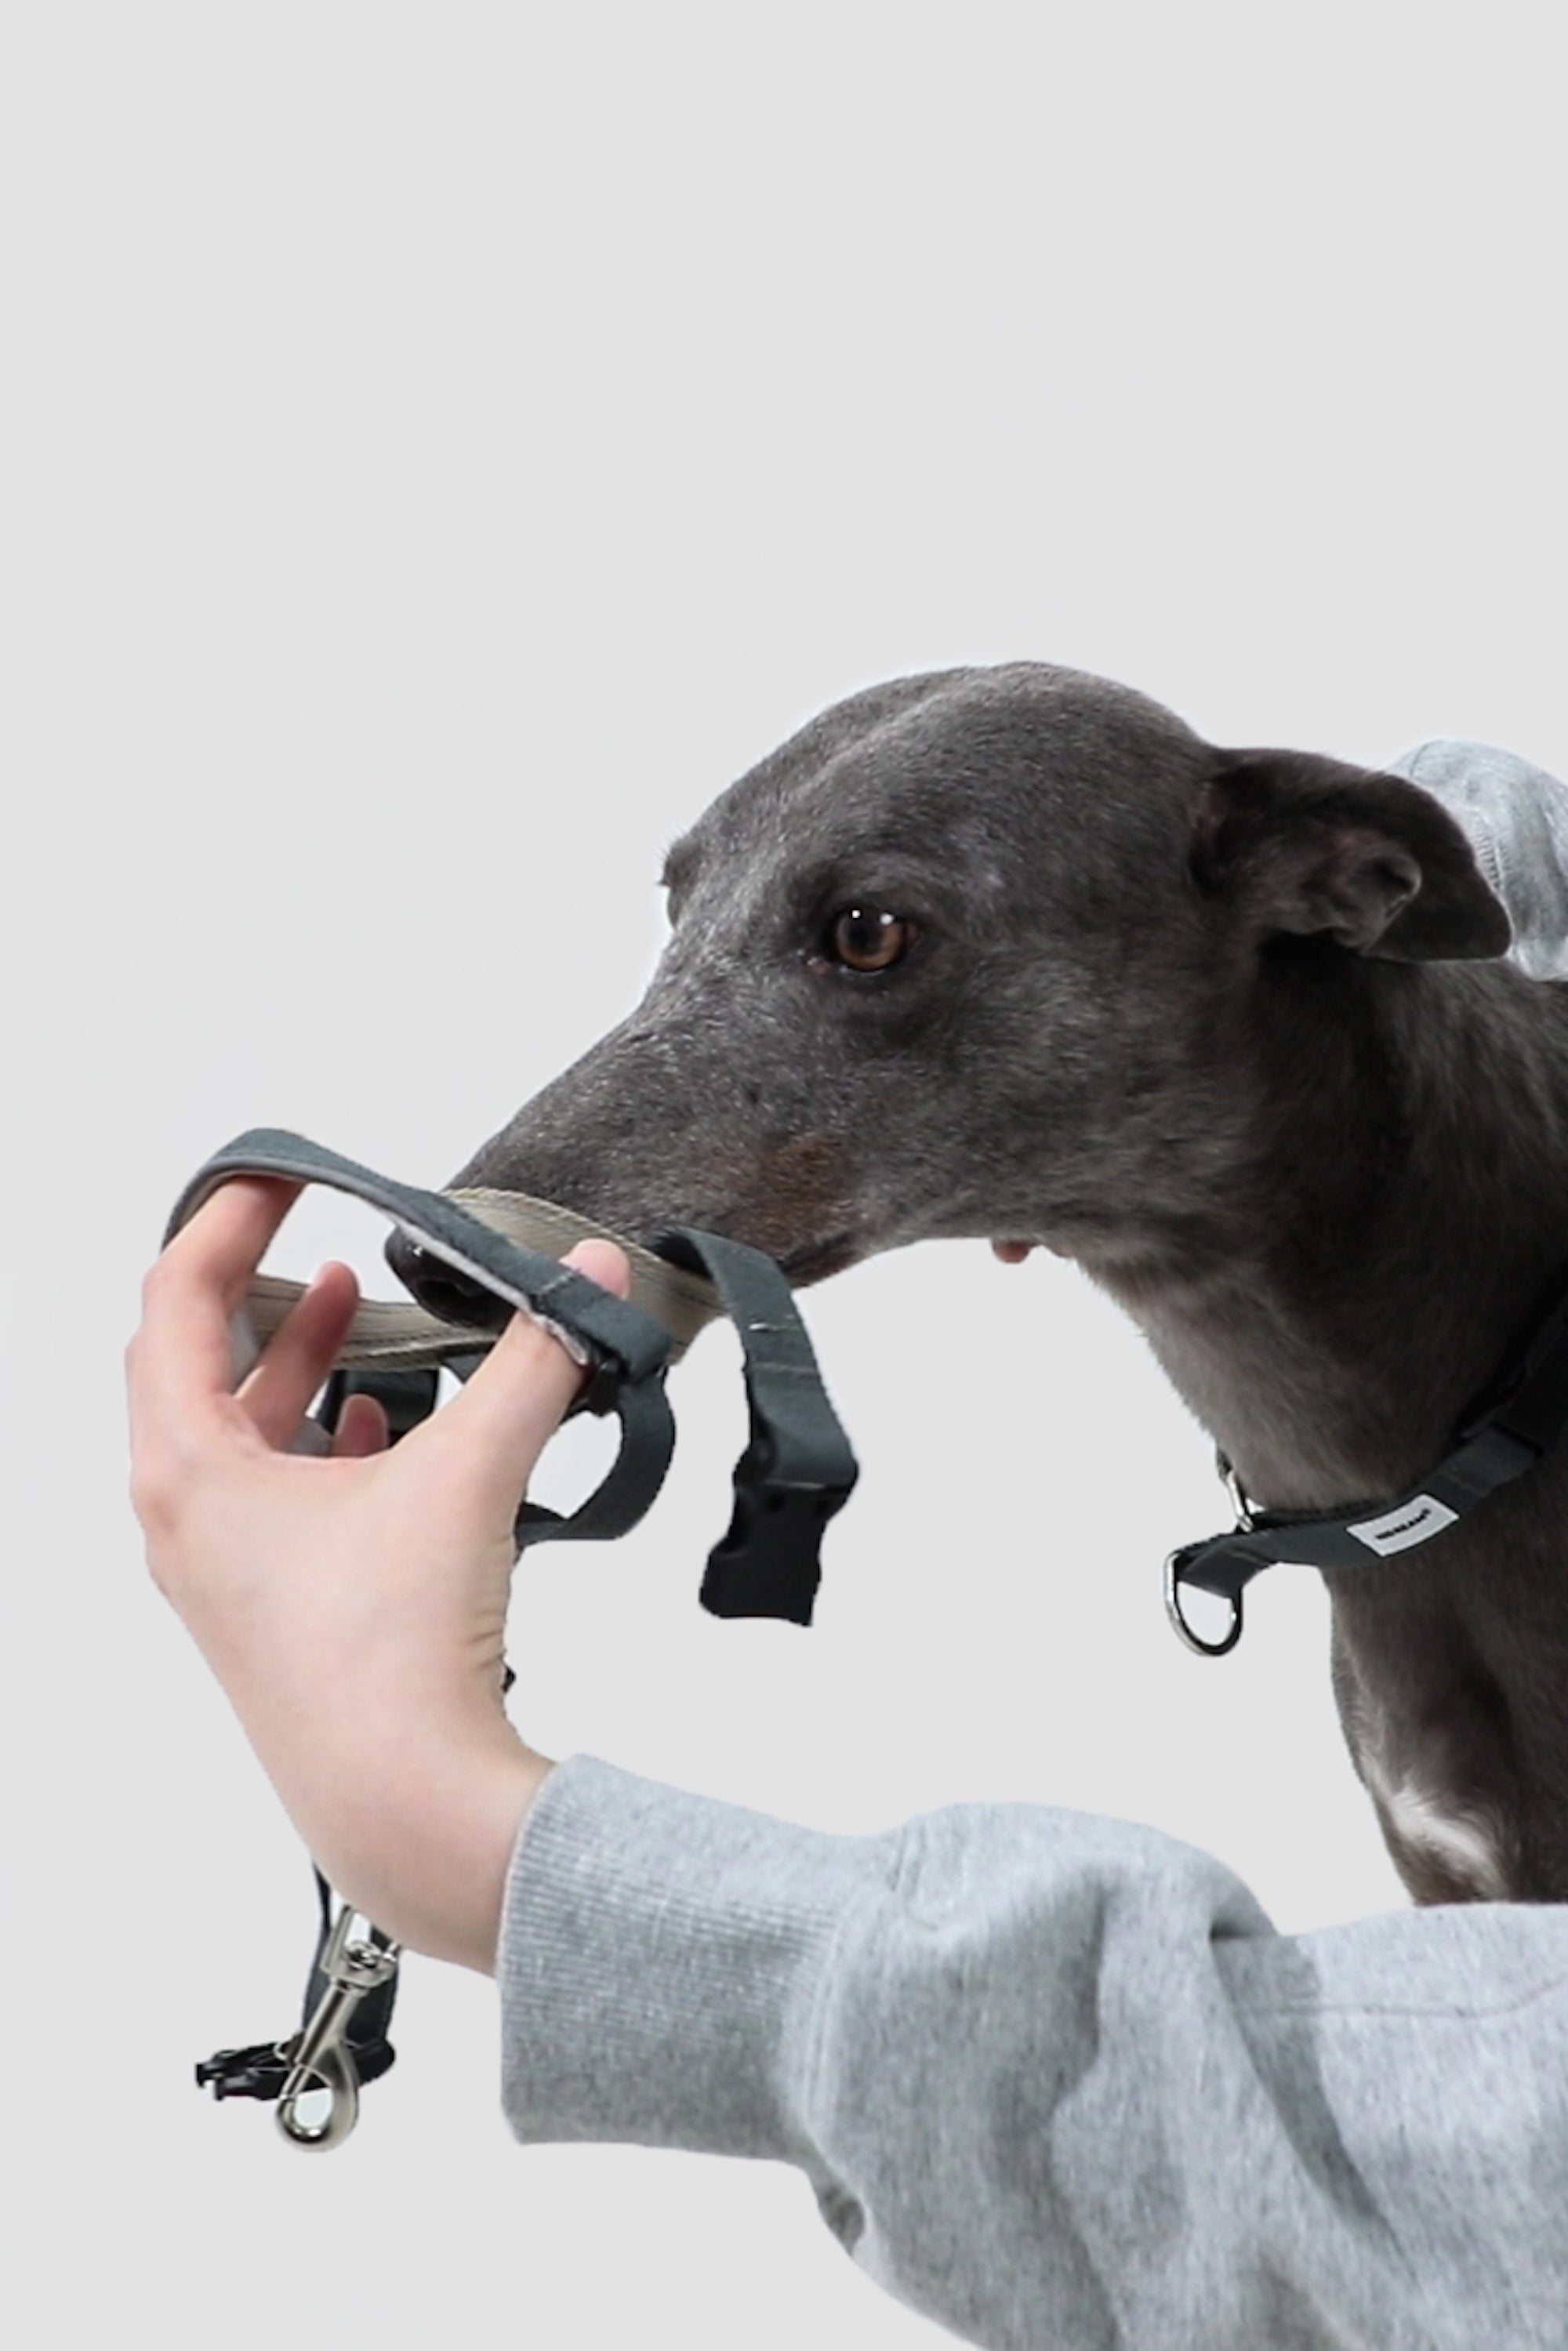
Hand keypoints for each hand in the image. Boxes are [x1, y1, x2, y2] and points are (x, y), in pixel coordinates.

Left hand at [126, 1174, 629, 1971]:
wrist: (403, 1808)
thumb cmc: (390, 1659)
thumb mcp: (468, 1477)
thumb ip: (536, 1363)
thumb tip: (591, 1279)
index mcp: (188, 1471)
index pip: (174, 1300)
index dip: (226, 1222)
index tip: (279, 1178)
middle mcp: (186, 1521)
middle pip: (188, 1365)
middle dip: (252, 1287)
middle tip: (306, 1231)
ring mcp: (225, 1575)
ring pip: (237, 1435)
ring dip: (291, 1364)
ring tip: (358, 1309)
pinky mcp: (275, 1613)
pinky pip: (277, 1497)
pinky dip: (321, 1442)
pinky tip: (385, 1427)